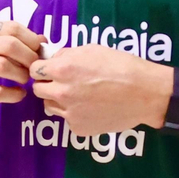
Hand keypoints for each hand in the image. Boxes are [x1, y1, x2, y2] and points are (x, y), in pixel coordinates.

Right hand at [0, 18, 42, 111]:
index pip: (11, 27)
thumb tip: (42, 40)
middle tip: (35, 67)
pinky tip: (19, 94)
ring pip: (3, 66)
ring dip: (21, 75)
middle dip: (29, 57)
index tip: (38, 50)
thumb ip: (7, 38)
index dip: (31, 39)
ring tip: (25, 80)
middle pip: (10, 45)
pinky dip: (12, 94)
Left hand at [30, 44, 171, 135]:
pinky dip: (74, 114)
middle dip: (47, 85)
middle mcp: (61, 92)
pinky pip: (67, 119)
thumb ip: (68, 54)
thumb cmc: (122, 66)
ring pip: (49, 106)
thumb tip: (54, 59)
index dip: (42, 69)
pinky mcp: (78, 128)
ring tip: (79, 96)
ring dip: (57, 100)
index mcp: (63, 69)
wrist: (144, 94)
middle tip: (64, 83)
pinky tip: (91, 108)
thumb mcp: (93, 49)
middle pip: (37, 90)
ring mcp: (69, 113)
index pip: (34, 70)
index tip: (51, 70)